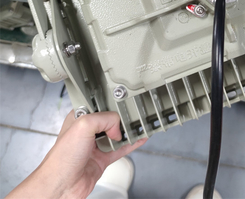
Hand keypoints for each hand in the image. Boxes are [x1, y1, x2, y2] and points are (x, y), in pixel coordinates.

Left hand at [7, 110, 146, 198]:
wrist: (60, 186)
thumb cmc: (61, 158)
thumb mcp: (83, 126)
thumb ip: (105, 119)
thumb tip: (117, 127)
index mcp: (80, 118)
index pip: (100, 105)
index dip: (111, 104)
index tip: (124, 102)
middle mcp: (88, 131)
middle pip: (111, 119)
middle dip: (123, 117)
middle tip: (135, 114)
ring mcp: (96, 145)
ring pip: (117, 134)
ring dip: (129, 130)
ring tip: (142, 125)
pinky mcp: (103, 158)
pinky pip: (121, 148)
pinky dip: (132, 144)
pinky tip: (140, 138)